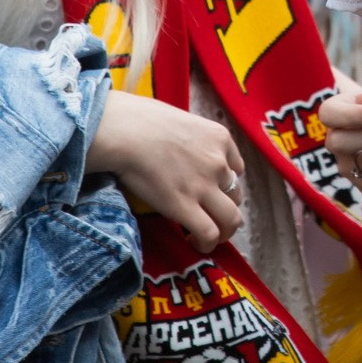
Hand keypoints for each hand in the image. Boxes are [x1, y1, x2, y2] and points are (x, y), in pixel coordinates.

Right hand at [87, 89, 245, 250]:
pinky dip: (207, 243)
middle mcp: (219, 162)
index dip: (224, 184)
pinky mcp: (185, 206)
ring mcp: (205, 186)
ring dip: (223, 231)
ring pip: (231, 218)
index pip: (236, 168)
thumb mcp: (180, 120)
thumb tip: (178, 148)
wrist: (125, 130)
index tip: (211, 192)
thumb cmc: (139, 120)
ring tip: (208, 237)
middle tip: (210, 218)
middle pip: (236, 195)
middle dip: (226, 209)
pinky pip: (209, 233)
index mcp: (220, 138)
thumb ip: (190, 138)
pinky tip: (195, 243)